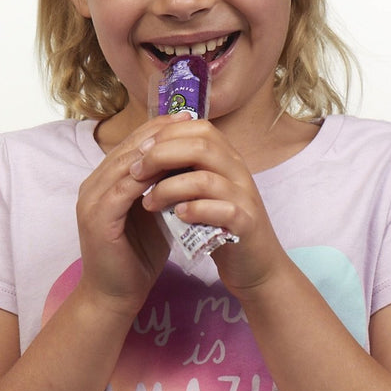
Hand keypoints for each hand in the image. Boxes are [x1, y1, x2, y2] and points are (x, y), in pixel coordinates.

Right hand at [72, 114, 177, 314]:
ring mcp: (90, 201)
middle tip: (188, 119)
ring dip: (154, 150)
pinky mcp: (96, 218)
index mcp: (102, 182)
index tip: (186, 118)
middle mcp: (91, 186)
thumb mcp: (153, 213)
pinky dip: (146, 178)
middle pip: (127, 148)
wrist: (115, 296)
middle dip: (159, 133)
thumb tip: (187, 163)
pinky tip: (169, 170)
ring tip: (182, 139)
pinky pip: (123, 190)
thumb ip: (161, 188)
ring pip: (124, 164)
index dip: (157, 129)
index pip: (130, 145)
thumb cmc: (136, 257)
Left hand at [131, 117, 290, 291]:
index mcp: (227, 158)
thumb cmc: (219, 223)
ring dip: (169, 189)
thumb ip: (182, 169)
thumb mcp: (199, 190)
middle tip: (136, 172)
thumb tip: (144, 151)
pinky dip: (194, 211)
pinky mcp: (247, 224)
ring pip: (205, 180)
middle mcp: (239, 172)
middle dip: (161, 155)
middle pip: (201, 146)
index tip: (139, 149)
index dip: (167, 133)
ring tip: (148, 202)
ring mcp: (245, 198)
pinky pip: (221, 210)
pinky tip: (176, 216)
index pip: (199, 128)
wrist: (255, 263)